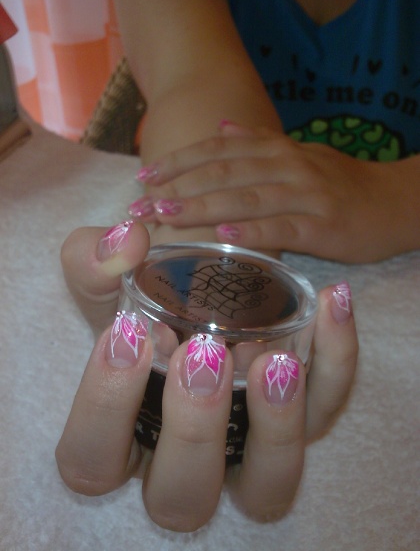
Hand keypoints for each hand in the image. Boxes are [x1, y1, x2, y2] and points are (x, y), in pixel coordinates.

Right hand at [56, 221, 357, 530]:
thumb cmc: (146, 305)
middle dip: (193, 432)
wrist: (197, 293)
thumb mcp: (109, 277)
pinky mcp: (301, 412)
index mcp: (124, 433)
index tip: (128, 331)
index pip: (94, 456)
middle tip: (204, 353)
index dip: (106, 406)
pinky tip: (332, 302)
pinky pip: (326, 405)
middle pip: (182, 496)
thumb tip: (126, 243)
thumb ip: (93, 260)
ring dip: (277, 426)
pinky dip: (336, 358)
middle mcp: (187, 457)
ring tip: (276, 359)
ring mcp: (249, 441)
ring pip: (269, 482)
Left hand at [131, 123, 407, 262]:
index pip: (218, 150)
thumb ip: (259, 140)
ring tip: (165, 215)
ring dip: (201, 206)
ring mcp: (304, 194)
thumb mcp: (300, 154)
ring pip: (245, 197)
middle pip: (223, 172)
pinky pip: (281, 226)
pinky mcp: (322, 225)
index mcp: (277, 149)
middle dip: (177, 187)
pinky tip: (222, 235)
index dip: (179, 161)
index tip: (144, 176)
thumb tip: (221, 127)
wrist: (395, 201)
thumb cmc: (341, 184)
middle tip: (140, 205)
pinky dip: (250, 230)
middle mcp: (286, 165)